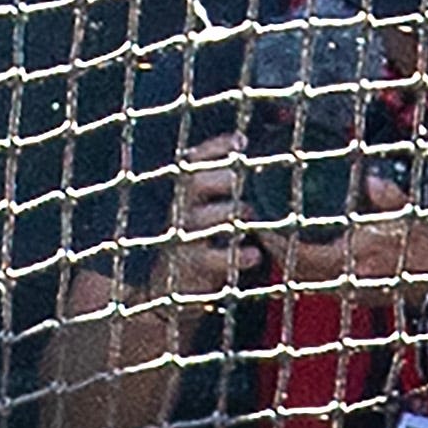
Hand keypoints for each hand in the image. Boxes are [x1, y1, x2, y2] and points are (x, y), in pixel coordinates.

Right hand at [156, 131, 259, 303]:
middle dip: (220, 177)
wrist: (172, 287)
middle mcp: (182, 211)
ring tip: (248, 214)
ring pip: (203, 218)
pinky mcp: (195, 267)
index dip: (215, 147)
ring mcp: (186, 239)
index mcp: (186, 193)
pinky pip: (215, 259)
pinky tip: (254, 254)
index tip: (240, 140)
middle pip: (194, 183)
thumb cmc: (201, 238)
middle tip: (240, 179)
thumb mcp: (205, 208)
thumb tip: (248, 146)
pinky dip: (237, 256)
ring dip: (229, 212)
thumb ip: (223, 181)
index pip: (194, 161)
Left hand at [255, 161, 427, 298]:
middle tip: (257, 228)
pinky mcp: (355, 296)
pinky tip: (299, 250)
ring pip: (305, 280)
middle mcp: (348, 282)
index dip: (276, 243)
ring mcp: (351, 293)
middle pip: (295, 272)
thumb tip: (370, 180)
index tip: (259, 224)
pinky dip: (304, 268)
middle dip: (274, 252)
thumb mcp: (409, 216)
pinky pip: (319, 284)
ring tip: (271, 237)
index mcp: (356, 261)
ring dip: (287, 261)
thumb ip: (387, 196)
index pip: (302, 257)